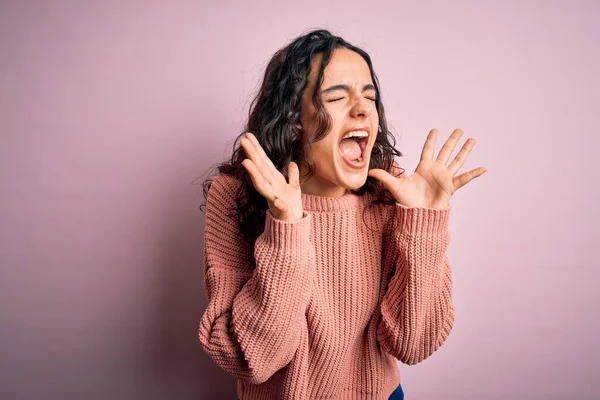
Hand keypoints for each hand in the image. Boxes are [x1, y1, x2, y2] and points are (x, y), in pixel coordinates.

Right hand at [240, 132, 303, 221]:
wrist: (293, 225)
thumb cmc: (291, 206)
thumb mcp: (294, 188)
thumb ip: (292, 175)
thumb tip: (292, 163)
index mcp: (275, 180)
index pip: (265, 161)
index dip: (258, 148)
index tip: (249, 136)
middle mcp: (271, 186)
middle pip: (260, 168)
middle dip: (252, 154)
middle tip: (243, 140)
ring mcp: (274, 198)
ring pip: (262, 184)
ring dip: (254, 173)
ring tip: (246, 162)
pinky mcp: (280, 211)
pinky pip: (280, 207)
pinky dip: (278, 204)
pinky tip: (277, 200)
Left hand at [367, 128, 486, 208]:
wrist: (418, 216)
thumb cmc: (407, 203)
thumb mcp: (395, 187)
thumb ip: (385, 177)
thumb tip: (370, 171)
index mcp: (423, 168)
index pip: (428, 150)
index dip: (431, 140)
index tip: (435, 130)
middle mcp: (435, 171)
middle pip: (446, 151)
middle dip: (452, 140)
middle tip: (459, 129)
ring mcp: (444, 178)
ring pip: (457, 160)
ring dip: (465, 150)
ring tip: (472, 140)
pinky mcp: (451, 187)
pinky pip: (464, 179)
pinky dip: (474, 174)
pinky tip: (483, 168)